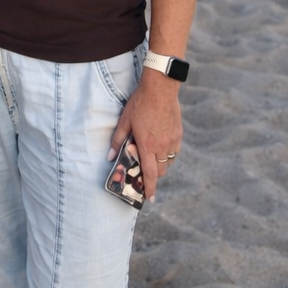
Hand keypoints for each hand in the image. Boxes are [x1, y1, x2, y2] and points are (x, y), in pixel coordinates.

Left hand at [107, 71, 182, 202]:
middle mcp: (162, 146)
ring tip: (151, 156)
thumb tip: (109, 156)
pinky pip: (174, 151)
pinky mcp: (178, 134)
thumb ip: (117, 140)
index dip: (150, 188)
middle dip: (153, 175)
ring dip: (160, 164)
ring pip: (168, 162)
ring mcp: (172, 141)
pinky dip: (167, 154)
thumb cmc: (140, 104)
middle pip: (160, 171)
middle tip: (144, 171)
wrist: (160, 89)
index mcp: (147, 145)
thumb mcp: (124, 121)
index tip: (150, 199)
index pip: (150, 174)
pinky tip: (160, 145)